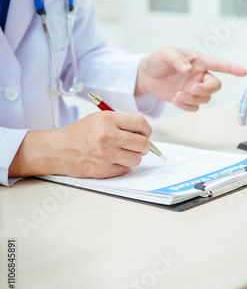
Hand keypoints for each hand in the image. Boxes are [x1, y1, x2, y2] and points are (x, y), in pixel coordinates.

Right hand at [9, 112, 151, 178]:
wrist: (58, 149)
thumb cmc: (80, 133)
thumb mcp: (99, 119)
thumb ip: (121, 123)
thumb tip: (144, 133)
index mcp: (108, 119)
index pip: (140, 123)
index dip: (147, 131)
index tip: (145, 134)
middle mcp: (107, 136)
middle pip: (142, 144)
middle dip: (143, 146)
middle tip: (137, 146)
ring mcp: (105, 154)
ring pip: (136, 159)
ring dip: (133, 157)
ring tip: (122, 153)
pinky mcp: (102, 169)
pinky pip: (125, 170)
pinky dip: (122, 166)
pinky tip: (112, 161)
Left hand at [135, 47, 246, 110]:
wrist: (146, 75)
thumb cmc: (159, 60)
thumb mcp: (166, 54)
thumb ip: (178, 60)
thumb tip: (189, 69)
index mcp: (199, 61)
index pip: (219, 64)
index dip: (232, 68)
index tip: (243, 72)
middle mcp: (200, 75)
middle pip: (215, 85)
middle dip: (207, 89)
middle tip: (194, 90)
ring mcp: (194, 88)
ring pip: (205, 98)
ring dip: (193, 99)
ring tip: (177, 96)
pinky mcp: (187, 99)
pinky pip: (194, 107)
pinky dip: (187, 107)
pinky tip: (176, 101)